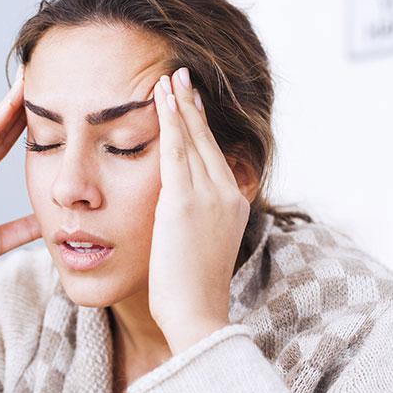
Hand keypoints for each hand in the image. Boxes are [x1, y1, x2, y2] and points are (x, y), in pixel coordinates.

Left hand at [148, 68, 249, 353]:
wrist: (197, 316)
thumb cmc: (192, 291)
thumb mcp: (201, 248)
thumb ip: (196, 222)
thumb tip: (178, 212)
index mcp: (233, 205)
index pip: (214, 156)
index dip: (201, 127)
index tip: (191, 104)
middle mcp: (228, 194)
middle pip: (207, 140)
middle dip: (192, 105)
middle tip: (181, 76)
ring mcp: (209, 196)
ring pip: (192, 138)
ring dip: (179, 104)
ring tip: (167, 78)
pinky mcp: (185, 202)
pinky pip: (176, 150)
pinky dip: (169, 120)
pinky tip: (160, 98)